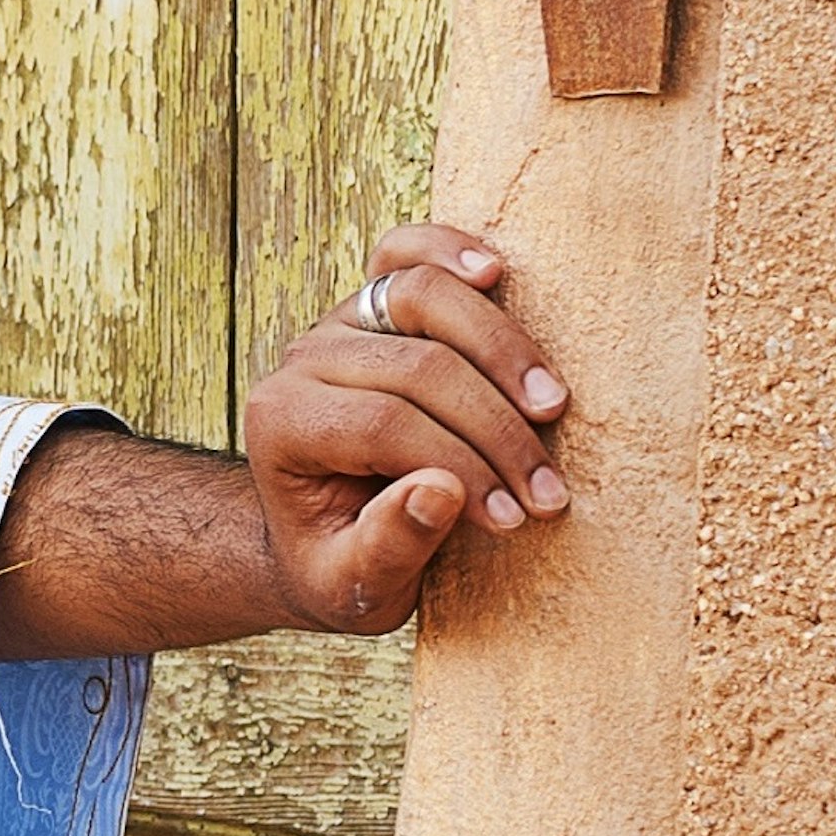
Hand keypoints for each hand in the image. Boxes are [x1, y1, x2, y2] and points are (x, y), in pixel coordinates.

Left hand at [242, 222, 568, 633]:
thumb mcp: (352, 585)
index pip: (384, 425)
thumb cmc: (341, 560)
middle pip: (418, 367)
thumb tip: (442, 491)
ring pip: (421, 296)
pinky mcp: (373, 300)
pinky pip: (405, 252)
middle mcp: (303, 362)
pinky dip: (451, 250)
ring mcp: (339, 322)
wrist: (323, 531)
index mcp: (283, 425)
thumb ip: (387, 545)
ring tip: (552, 410)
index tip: (515, 518)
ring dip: (502, 350)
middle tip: (549, 492)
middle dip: (497, 431)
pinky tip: (497, 272)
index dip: (461, 466)